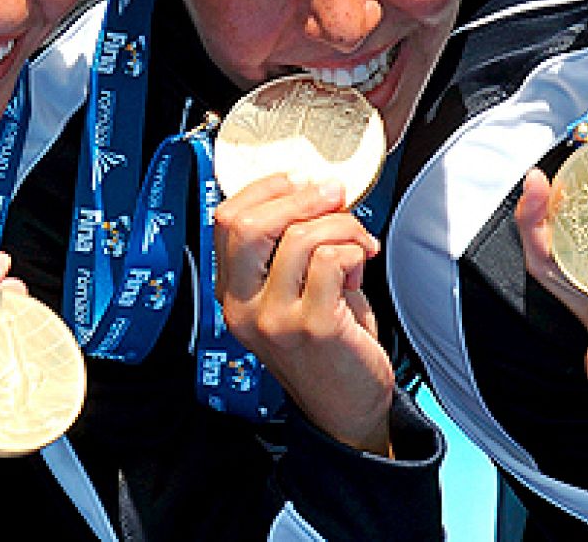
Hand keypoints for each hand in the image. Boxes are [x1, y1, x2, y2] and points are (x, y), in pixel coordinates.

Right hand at [214, 172, 392, 455]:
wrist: (346, 408)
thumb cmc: (327, 345)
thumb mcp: (294, 291)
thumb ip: (293, 245)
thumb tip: (316, 189)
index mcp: (233, 291)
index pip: (227, 219)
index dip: (267, 188)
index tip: (301, 180)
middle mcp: (244, 306)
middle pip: (250, 224)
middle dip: (301, 197)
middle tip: (334, 195)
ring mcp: (274, 319)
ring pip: (301, 237)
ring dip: (342, 227)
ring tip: (359, 245)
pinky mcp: (312, 327)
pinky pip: (332, 260)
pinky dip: (354, 251)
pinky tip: (360, 267)